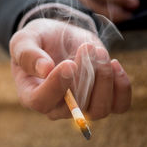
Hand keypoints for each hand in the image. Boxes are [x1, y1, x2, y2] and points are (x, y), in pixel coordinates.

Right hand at [9, 18, 130, 119]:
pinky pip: (119, 106)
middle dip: (85, 76)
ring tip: (99, 52)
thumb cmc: (36, 40)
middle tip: (86, 47)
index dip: (55, 86)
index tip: (68, 63)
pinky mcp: (101, 98)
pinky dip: (121, 87)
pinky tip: (114, 64)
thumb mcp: (24, 40)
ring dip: (104, 79)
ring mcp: (80, 106)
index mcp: (30, 93)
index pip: (41, 101)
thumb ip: (28, 53)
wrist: (58, 37)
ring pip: (98, 109)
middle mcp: (55, 106)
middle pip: (73, 108)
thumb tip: (44, 69)